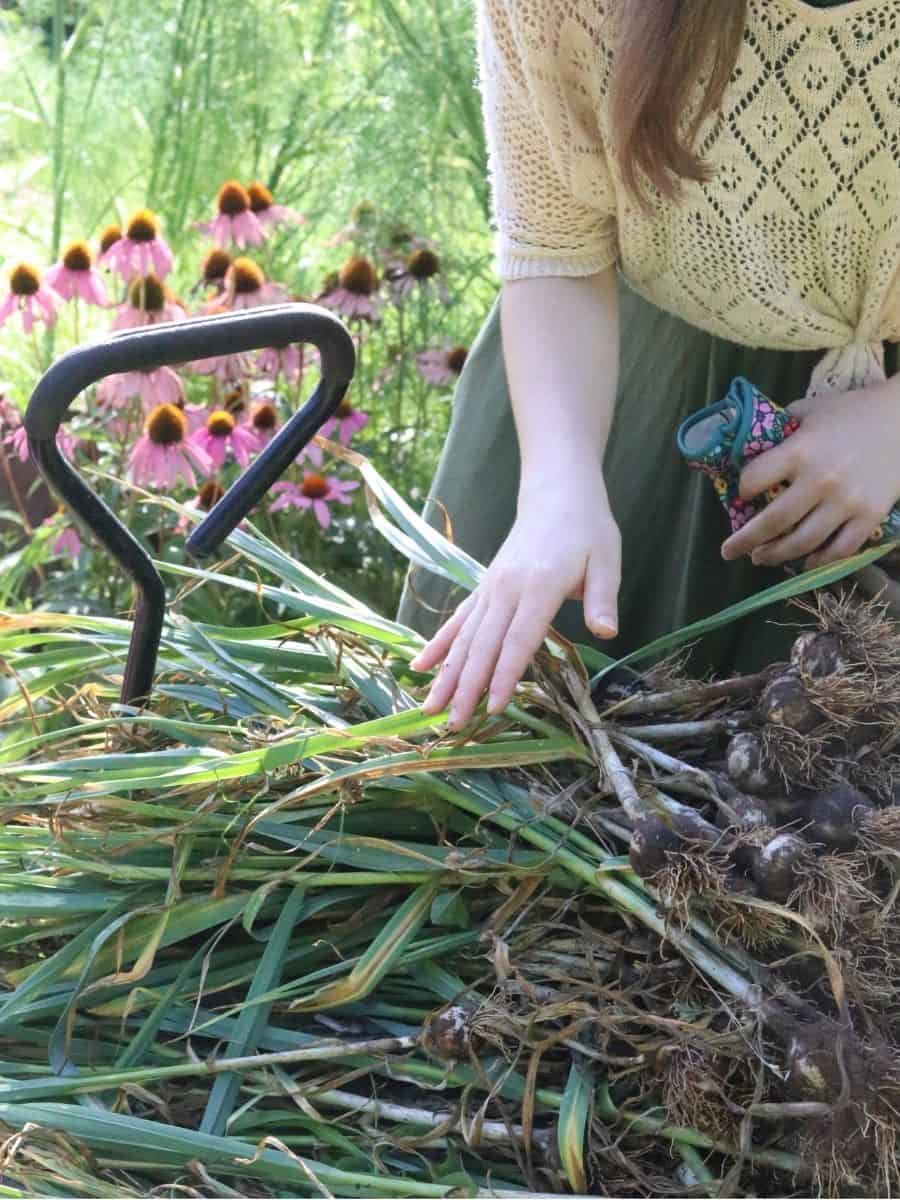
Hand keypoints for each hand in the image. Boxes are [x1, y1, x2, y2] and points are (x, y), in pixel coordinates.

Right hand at [410, 467, 620, 730]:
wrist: (556, 493)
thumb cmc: (587, 529)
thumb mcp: (606, 559)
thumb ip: (602, 597)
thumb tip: (607, 631)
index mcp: (539, 586)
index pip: (518, 639)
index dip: (505, 675)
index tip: (494, 708)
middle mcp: (506, 589)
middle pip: (483, 646)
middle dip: (467, 688)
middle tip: (454, 725)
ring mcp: (491, 588)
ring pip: (464, 638)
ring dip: (447, 675)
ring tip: (430, 708)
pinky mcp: (484, 587)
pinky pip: (458, 620)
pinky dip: (439, 645)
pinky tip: (421, 667)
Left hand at [720, 378, 899, 568]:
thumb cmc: (852, 411)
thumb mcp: (810, 409)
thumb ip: (781, 427)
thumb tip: (751, 444)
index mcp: (800, 450)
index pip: (755, 479)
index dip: (742, 488)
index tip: (741, 494)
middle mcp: (820, 480)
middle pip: (773, 522)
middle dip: (745, 541)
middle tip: (730, 551)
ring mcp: (846, 501)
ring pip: (802, 542)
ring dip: (776, 555)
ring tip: (760, 558)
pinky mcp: (869, 515)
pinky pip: (839, 549)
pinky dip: (819, 561)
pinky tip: (805, 562)